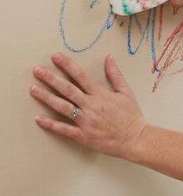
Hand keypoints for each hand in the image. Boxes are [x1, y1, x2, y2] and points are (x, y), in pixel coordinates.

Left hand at [30, 53, 147, 159]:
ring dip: (47, 97)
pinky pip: (64, 129)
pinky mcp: (83, 135)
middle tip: (37, 70)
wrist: (135, 138)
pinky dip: (50, 124)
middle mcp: (90, 106)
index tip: (55, 57)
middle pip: (67, 89)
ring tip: (33, 89)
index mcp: (100, 94)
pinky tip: (38, 118)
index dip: (67, 65)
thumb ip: (115, 75)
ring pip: (62, 107)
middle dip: (51, 78)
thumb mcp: (126, 92)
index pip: (80, 76)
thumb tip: (108, 57)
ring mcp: (85, 121)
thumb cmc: (131, 116)